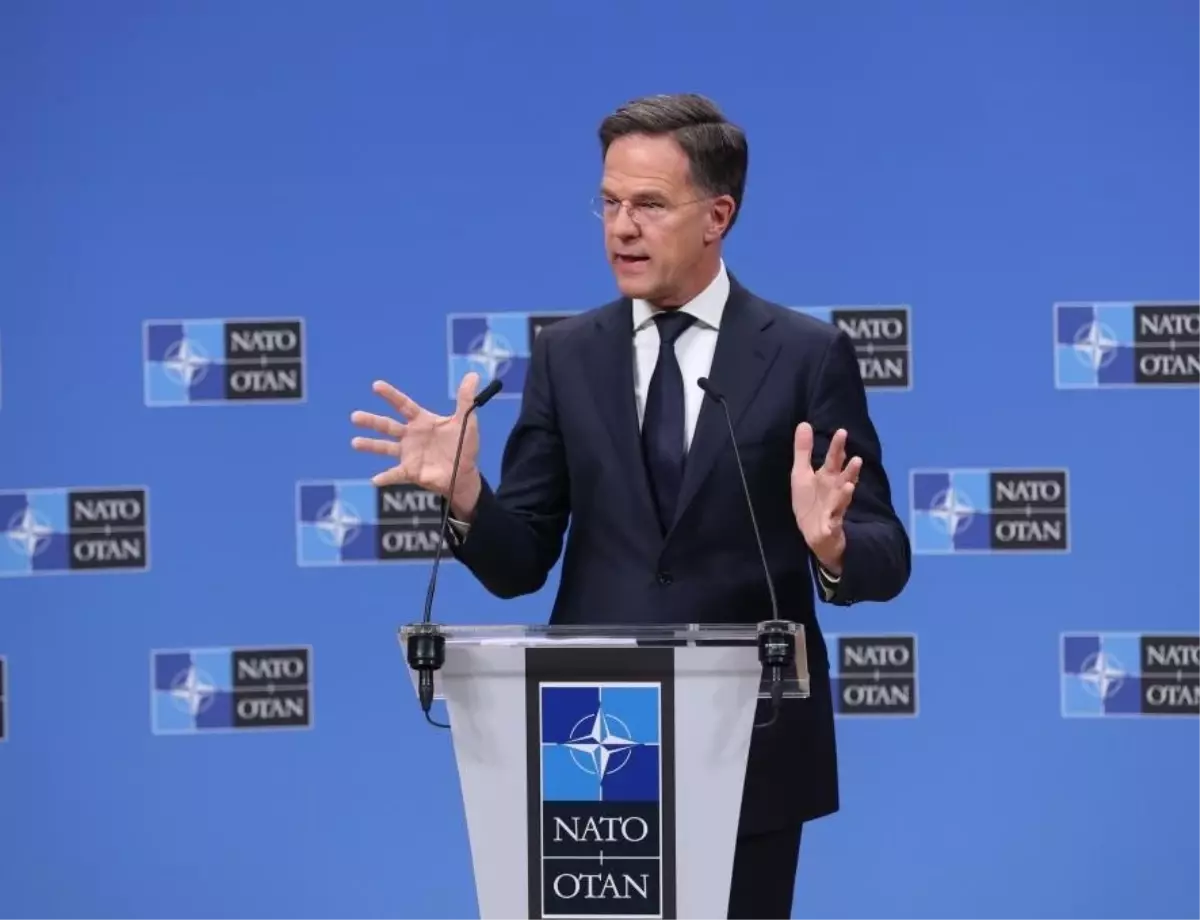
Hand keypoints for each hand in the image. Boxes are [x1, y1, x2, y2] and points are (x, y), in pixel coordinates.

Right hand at [350, 372, 483, 518]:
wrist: (464, 474)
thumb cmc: (463, 446)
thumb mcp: (467, 421)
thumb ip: (466, 399)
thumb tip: (473, 375)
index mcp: (422, 421)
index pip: (403, 405)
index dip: (390, 395)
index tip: (376, 385)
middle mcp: (411, 436)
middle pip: (387, 426)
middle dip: (371, 421)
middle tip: (355, 416)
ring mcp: (408, 454)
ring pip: (385, 448)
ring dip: (370, 445)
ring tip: (355, 443)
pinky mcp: (411, 471)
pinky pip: (396, 475)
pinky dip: (386, 477)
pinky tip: (375, 480)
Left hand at [790, 422, 861, 573]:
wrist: (815, 534)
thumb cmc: (811, 500)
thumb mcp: (802, 474)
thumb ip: (804, 451)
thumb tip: (804, 423)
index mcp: (827, 477)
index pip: (834, 459)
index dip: (838, 447)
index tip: (842, 431)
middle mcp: (835, 489)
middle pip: (842, 477)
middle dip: (849, 470)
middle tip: (857, 459)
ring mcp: (834, 507)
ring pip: (842, 499)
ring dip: (846, 492)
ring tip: (850, 484)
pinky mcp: (830, 525)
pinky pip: (833, 520)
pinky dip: (835, 516)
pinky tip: (836, 516)